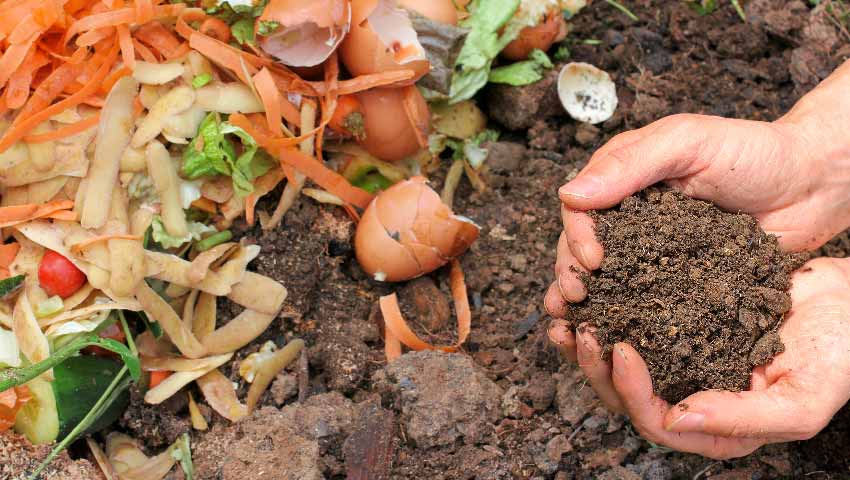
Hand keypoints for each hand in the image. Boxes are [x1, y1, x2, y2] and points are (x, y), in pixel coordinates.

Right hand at [545, 60, 849, 316]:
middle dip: (572, 273)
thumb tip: (568, 195)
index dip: (577, 236)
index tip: (592, 260)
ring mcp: (654, 251)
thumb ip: (630, 164)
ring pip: (608, 278)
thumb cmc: (754, 152)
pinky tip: (615, 337)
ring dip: (589, 302)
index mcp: (624, 179)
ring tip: (578, 326)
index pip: (580, 208)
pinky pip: (647, 300)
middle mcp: (631, 217)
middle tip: (577, 299)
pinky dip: (626, 318)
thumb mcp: (688, 143)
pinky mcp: (679, 281)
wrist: (814, 184)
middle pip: (584, 247)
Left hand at [548, 257, 849, 458]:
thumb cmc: (839, 354)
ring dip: (589, 343)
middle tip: (580, 330)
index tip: (619, 348)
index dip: (631, 391)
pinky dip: (609, 309)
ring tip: (567, 314)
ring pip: (621, 362)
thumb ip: (743, 418)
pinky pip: (634, 321)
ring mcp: (683, 358)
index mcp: (718, 426)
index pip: (657, 422)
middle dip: (596, 367)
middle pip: (627, 396)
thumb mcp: (802, 398)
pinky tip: (591, 291)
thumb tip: (677, 418)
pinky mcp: (679, 322)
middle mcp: (693, 395)